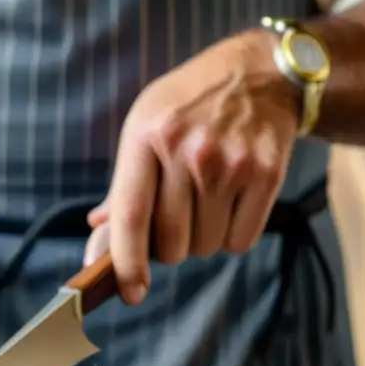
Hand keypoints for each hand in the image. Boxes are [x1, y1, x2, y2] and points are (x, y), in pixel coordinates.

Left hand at [84, 30, 300, 303]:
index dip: (126, 263)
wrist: (259, 73)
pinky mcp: (267, 173)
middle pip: (172, 244)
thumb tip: (98, 241)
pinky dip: (233, 236)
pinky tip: (232, 202)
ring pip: (206, 247)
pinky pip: (241, 241)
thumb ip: (122, 188)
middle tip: (178, 216)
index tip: (130, 293)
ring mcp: (230, 163)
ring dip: (203, 239)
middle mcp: (188, 151)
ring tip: (207, 199)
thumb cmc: (188, 107)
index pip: (131, 216)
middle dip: (170, 246)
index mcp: (147, 138)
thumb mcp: (143, 128)